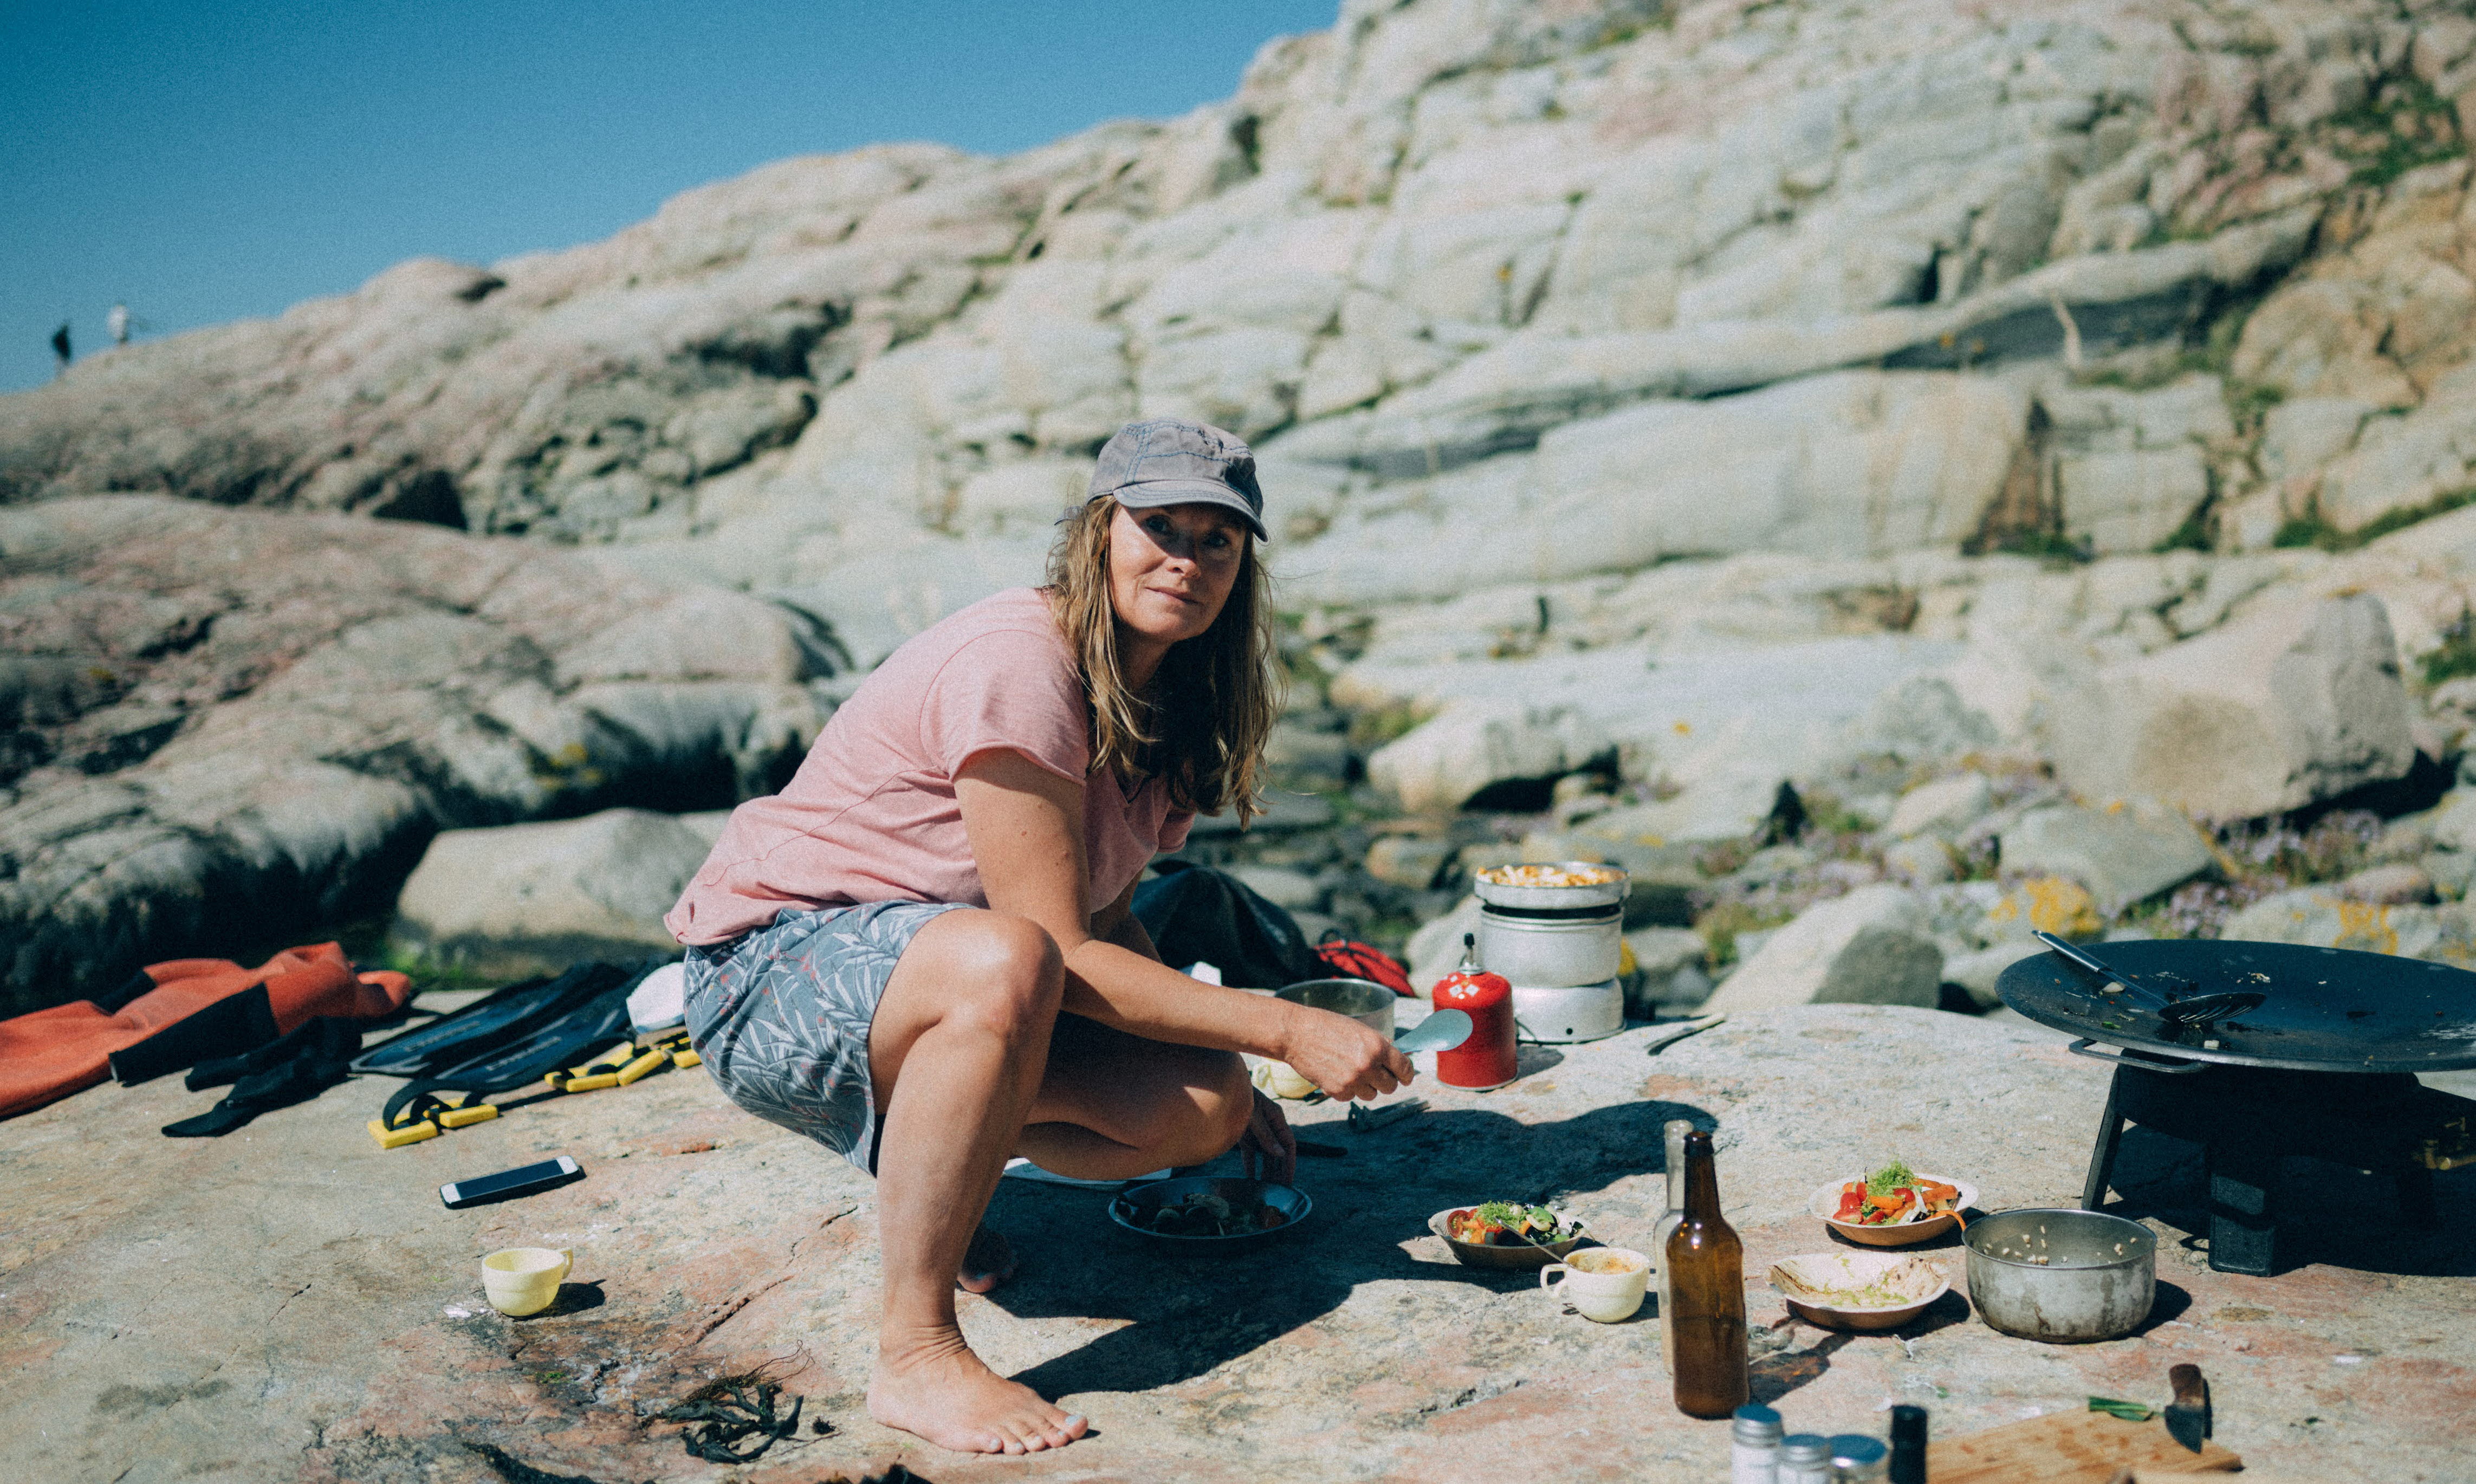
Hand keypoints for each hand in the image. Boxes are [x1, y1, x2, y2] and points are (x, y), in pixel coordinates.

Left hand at [1239, 1089, 1296, 1185]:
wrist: (1218, 1088)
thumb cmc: (1238, 1096)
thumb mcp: (1253, 1116)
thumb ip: (1266, 1135)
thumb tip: (1281, 1154)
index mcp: (1276, 1118)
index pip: (1288, 1144)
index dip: (1289, 1163)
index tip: (1288, 1180)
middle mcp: (1269, 1125)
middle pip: (1277, 1151)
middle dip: (1279, 1170)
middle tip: (1278, 1190)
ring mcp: (1256, 1130)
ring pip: (1265, 1154)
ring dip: (1266, 1170)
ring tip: (1266, 1187)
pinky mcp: (1244, 1134)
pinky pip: (1250, 1153)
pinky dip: (1250, 1165)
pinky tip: (1250, 1178)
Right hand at [1277, 1005, 1413, 1101]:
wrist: (1296, 1034)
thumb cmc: (1327, 1026)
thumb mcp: (1359, 1029)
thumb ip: (1380, 1044)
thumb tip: (1397, 1058)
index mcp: (1377, 1046)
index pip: (1404, 1068)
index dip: (1407, 1074)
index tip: (1405, 1078)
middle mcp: (1368, 1065)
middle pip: (1391, 1086)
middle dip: (1386, 1082)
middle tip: (1377, 1075)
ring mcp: (1353, 1080)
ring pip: (1372, 1095)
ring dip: (1366, 1087)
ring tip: (1352, 1072)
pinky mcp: (1337, 1091)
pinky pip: (1352, 1097)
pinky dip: (1348, 1090)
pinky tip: (1337, 1074)